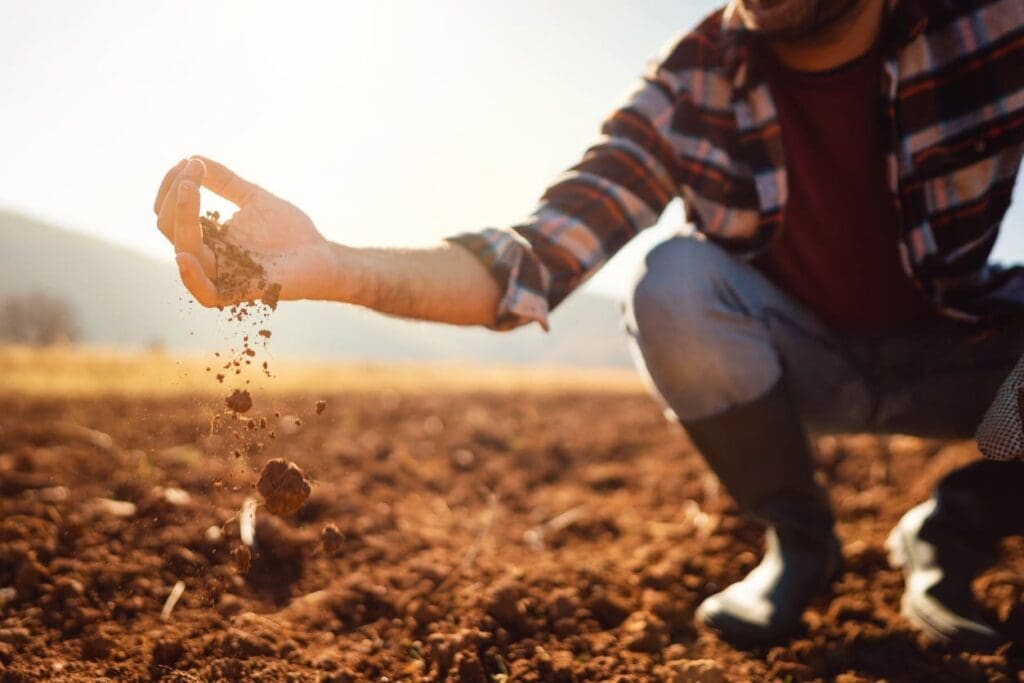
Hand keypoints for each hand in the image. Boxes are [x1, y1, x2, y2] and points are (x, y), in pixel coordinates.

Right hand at [153, 156, 338, 306]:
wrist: (322, 255)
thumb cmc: (291, 231)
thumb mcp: (254, 198)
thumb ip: (225, 182)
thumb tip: (194, 157)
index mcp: (208, 236)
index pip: (171, 213)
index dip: (172, 187)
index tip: (189, 161)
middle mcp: (208, 256)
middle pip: (170, 229)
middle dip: (176, 195)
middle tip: (192, 169)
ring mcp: (223, 275)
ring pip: (184, 251)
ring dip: (182, 217)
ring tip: (190, 189)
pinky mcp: (242, 292)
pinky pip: (206, 293)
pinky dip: (191, 277)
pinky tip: (184, 255)